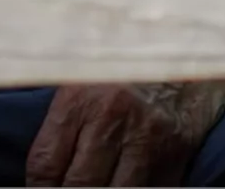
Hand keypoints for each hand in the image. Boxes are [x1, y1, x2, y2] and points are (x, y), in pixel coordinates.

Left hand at [25, 81, 224, 185]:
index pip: (45, 164)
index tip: (40, 186)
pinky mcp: (175, 155)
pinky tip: (122, 183)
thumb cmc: (125, 63)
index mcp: (80, 98)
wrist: (186, 48)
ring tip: (97, 185)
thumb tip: (41, 168)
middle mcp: (112, 120)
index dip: (38, 185)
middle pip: (78, 185)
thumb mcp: (83, 75)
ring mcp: (147, 141)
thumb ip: (62, 119)